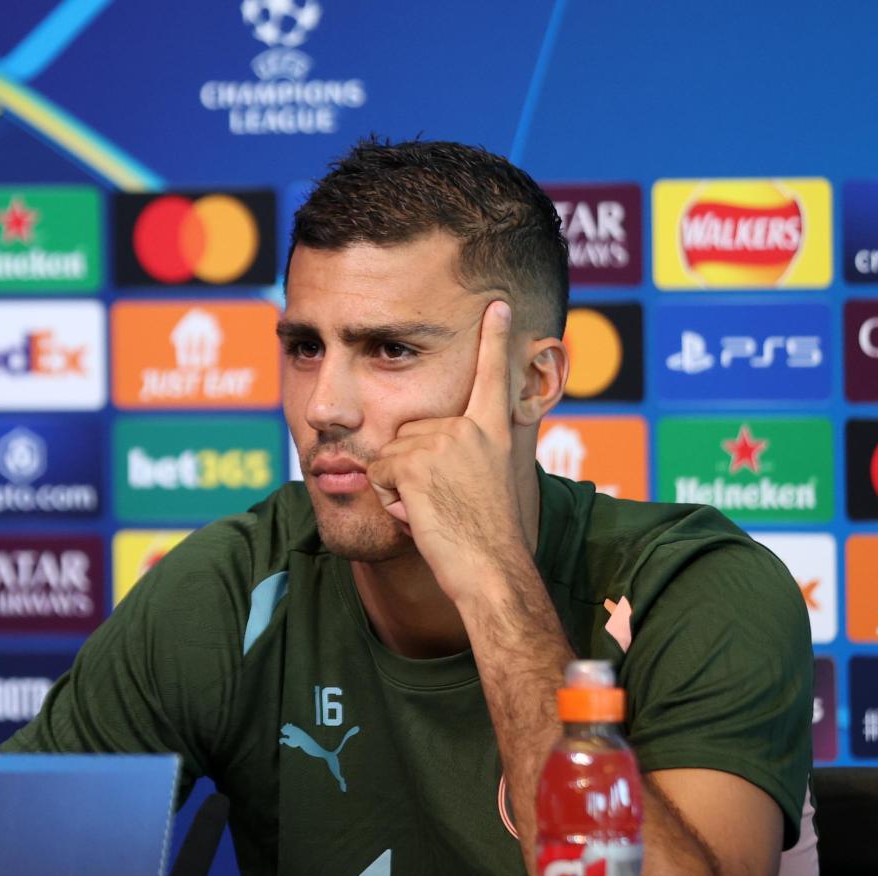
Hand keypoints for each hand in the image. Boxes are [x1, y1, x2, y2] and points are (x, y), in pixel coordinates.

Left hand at [367, 300, 527, 601]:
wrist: (491, 570)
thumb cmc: (488, 539)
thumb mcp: (489, 483)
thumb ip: (472, 454)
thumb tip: (450, 446)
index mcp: (493, 431)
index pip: (494, 374)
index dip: (495, 337)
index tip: (499, 303)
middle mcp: (469, 428)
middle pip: (410, 431)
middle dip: (411, 469)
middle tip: (445, 502)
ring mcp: (441, 442)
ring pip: (390, 454)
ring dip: (400, 487)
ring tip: (434, 510)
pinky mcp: (414, 461)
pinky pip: (378, 474)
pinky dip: (388, 499)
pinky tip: (420, 514)